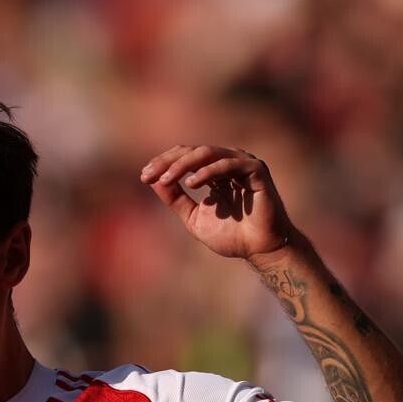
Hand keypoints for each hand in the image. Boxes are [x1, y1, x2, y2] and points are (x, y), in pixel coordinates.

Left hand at [140, 144, 296, 261]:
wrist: (258, 250)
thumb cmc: (231, 236)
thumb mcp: (193, 217)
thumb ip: (175, 199)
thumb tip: (153, 180)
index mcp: (214, 171)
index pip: (185, 157)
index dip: (163, 164)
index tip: (144, 177)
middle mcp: (228, 163)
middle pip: (192, 151)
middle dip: (168, 162)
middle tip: (150, 175)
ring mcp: (243, 164)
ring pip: (207, 153)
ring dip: (183, 164)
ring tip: (167, 179)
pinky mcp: (256, 170)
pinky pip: (228, 164)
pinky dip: (207, 171)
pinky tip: (191, 183)